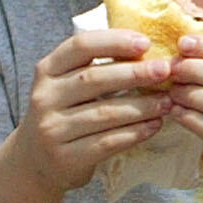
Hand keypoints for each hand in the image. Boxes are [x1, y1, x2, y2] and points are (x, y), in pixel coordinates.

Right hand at [9, 26, 175, 194]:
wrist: (36, 162)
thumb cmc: (63, 114)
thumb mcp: (66, 85)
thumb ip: (93, 66)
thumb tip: (146, 48)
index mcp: (47, 70)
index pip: (80, 46)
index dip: (114, 41)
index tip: (145, 42)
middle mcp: (45, 97)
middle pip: (93, 79)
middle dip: (134, 73)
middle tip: (165, 70)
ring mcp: (52, 129)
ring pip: (104, 113)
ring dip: (141, 106)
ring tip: (167, 102)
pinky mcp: (65, 157)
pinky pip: (106, 142)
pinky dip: (134, 133)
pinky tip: (154, 126)